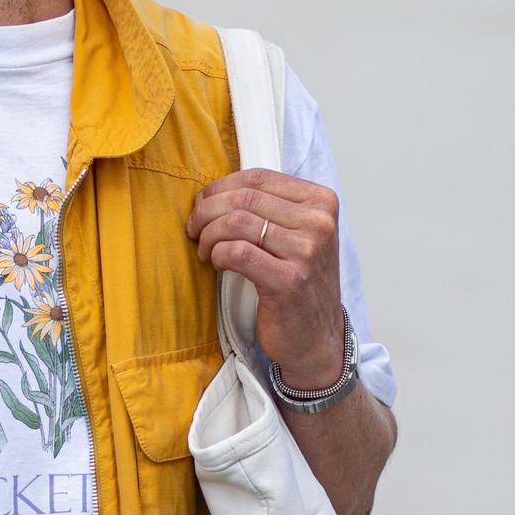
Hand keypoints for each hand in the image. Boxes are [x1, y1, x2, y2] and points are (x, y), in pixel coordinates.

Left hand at [187, 168, 345, 387]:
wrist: (317, 337)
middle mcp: (318, 223)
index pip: (258, 177)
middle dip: (206, 211)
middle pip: (244, 198)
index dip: (220, 188)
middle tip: (194, 229)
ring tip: (205, 251)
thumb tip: (215, 192)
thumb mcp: (296, 235)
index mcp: (321, 202)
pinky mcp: (289, 281)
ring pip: (236, 223)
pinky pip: (236, 252)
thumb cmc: (299, 284)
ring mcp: (307, 251)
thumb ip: (269, 208)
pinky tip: (216, 264)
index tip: (202, 205)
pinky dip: (217, 255)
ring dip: (208, 236)